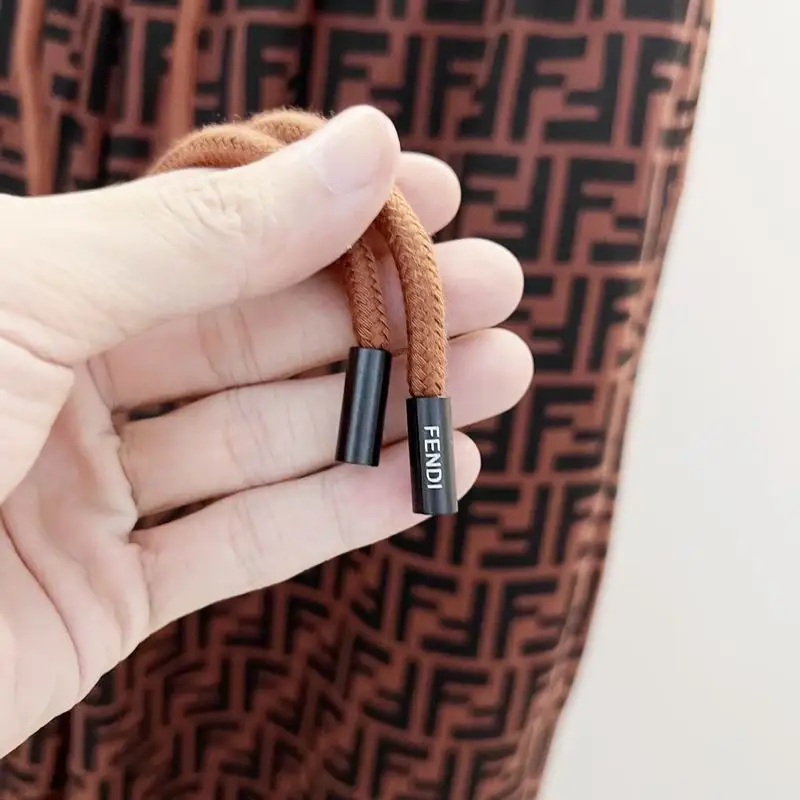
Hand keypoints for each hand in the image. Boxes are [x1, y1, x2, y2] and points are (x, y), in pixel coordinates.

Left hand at [0, 107, 530, 755]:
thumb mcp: (34, 291)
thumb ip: (206, 229)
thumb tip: (361, 147)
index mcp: (37, 283)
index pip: (217, 227)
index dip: (329, 204)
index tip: (433, 188)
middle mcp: (65, 380)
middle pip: (266, 334)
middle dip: (389, 310)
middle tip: (499, 287)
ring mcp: (88, 493)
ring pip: (273, 440)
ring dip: (392, 411)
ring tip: (504, 377)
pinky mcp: (103, 598)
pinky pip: (244, 545)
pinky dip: (342, 513)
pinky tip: (429, 477)